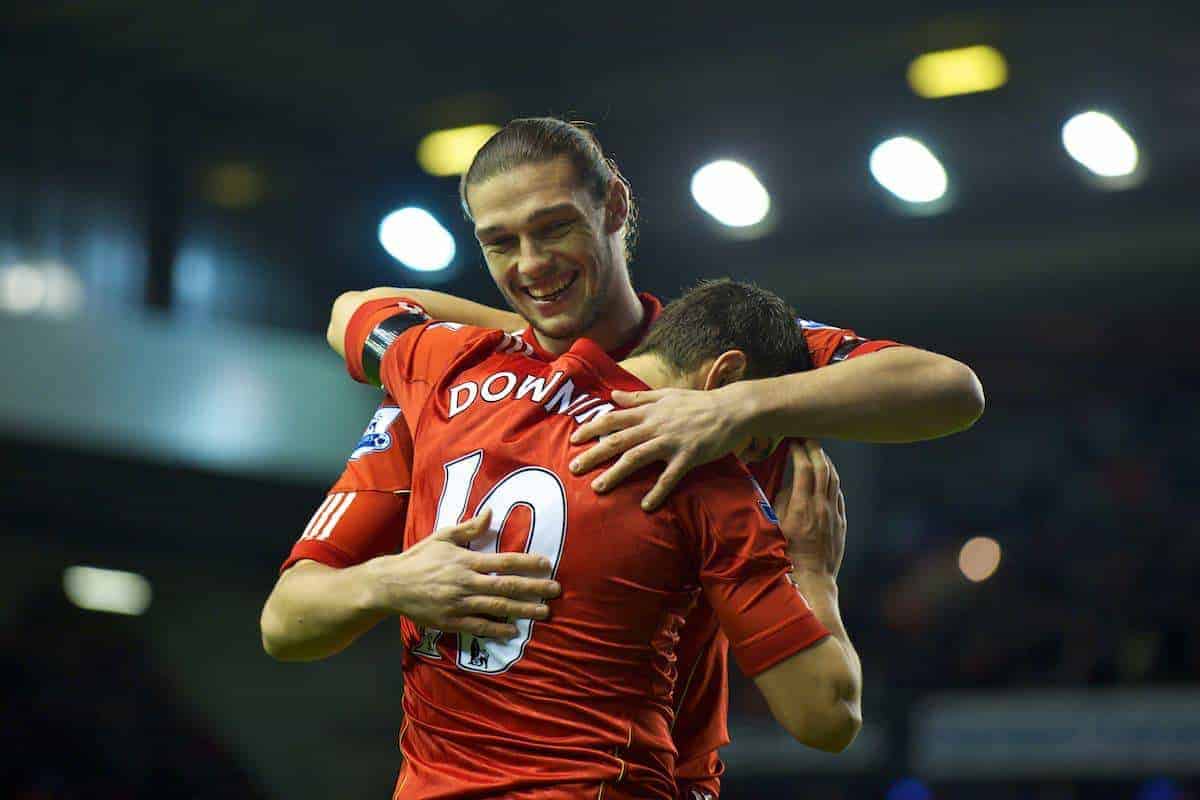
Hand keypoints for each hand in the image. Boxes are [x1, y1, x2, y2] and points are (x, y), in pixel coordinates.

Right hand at [365, 509, 561, 638]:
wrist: (391, 585)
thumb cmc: (419, 558)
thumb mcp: (443, 537)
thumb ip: (469, 528)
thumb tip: (491, 513)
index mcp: (466, 561)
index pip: (504, 561)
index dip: (528, 563)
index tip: (547, 564)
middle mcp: (466, 582)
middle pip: (507, 586)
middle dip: (534, 588)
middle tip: (556, 590)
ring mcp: (459, 604)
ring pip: (497, 607)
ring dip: (523, 610)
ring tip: (544, 611)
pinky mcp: (451, 621)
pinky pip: (479, 626)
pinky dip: (497, 629)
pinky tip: (513, 631)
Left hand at [568, 385, 760, 510]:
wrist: (732, 409)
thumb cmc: (698, 402)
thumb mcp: (666, 394)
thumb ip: (638, 398)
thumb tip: (612, 395)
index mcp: (649, 411)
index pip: (613, 418)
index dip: (591, 428)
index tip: (574, 439)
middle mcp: (655, 425)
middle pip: (618, 440)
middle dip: (593, 454)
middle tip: (573, 468)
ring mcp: (671, 441)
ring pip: (636, 458)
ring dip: (615, 474)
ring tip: (598, 488)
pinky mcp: (688, 456)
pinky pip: (669, 476)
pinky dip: (657, 491)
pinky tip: (646, 506)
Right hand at [771, 440, 845, 577]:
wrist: (811, 578)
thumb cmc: (787, 555)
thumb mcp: (776, 527)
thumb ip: (782, 501)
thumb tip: (790, 484)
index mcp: (801, 506)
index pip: (803, 468)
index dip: (798, 451)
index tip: (792, 441)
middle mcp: (820, 506)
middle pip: (822, 468)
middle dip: (814, 449)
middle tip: (807, 438)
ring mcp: (834, 514)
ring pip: (834, 479)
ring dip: (826, 461)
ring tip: (817, 451)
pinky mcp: (841, 522)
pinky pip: (838, 493)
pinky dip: (832, 480)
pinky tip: (826, 476)